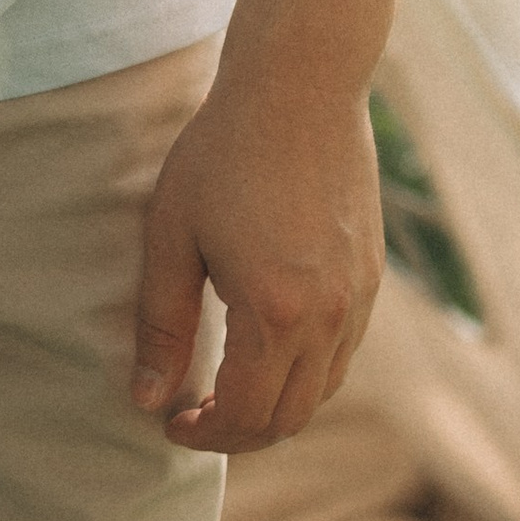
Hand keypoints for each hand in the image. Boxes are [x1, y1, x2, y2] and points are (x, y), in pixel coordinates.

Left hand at [130, 41, 383, 452]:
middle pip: (289, 418)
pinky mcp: (371, 278)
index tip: (170, 420)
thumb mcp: (173, 235)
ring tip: (226, 389)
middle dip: (238, 433)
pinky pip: (342, 354)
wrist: (300, 86)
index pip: (244, 414)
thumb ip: (161, 324)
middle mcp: (328, 317)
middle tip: (193, 415)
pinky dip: (306, 374)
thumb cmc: (224, 152)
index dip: (204, 433)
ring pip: (322, 392)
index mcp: (275, 312)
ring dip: (275, 408)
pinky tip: (266, 349)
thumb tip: (148, 400)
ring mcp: (358, 299)